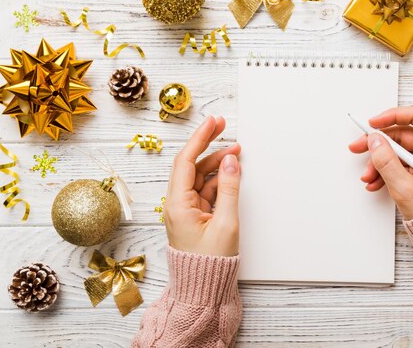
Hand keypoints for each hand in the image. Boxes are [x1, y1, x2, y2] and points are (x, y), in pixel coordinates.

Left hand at [165, 116, 241, 256]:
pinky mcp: (194, 215)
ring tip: (236, 151)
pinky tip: (231, 172)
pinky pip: (205, 189)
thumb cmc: (211, 263)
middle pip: (190, 165)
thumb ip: (229, 189)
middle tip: (222, 125)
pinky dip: (218, 179)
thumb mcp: (226, 223)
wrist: (203, 289)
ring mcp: (185, 209)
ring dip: (216, 162)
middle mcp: (177, 204)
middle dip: (207, 144)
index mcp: (177, 204)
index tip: (213, 122)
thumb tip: (230, 161)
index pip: (185, 161)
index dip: (199, 138)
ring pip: (199, 176)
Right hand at [349, 106, 412, 219]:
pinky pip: (400, 167)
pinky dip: (386, 172)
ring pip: (399, 153)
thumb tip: (375, 140)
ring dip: (379, 162)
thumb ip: (386, 160)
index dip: (393, 116)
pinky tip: (375, 183)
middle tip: (358, 148)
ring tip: (368, 177)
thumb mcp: (405, 187)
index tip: (374, 123)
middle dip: (379, 144)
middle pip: (403, 136)